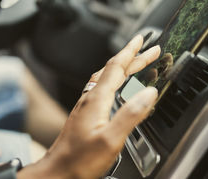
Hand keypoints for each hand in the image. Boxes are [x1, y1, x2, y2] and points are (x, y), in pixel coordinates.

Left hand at [18, 35, 160, 178]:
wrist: (57, 171)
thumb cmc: (80, 160)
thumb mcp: (111, 139)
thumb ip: (131, 114)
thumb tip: (149, 93)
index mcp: (97, 99)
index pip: (117, 67)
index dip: (132, 52)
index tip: (143, 41)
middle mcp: (90, 97)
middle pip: (113, 69)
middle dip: (133, 57)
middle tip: (149, 49)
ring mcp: (86, 104)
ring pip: (107, 77)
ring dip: (124, 67)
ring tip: (137, 62)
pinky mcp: (85, 113)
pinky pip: (102, 87)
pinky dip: (115, 80)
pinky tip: (117, 86)